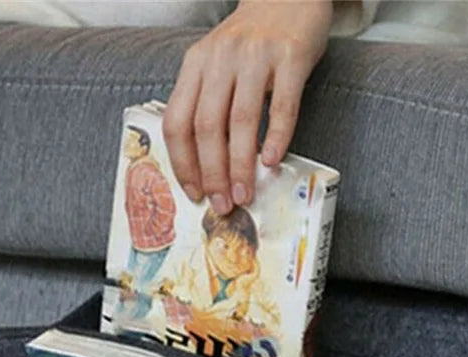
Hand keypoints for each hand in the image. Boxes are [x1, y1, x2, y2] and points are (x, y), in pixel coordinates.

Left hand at [164, 0, 332, 215]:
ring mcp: (256, 56)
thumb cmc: (252, 41)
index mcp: (195, 65)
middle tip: (222, 205)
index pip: (177, 121)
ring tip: (245, 195)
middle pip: (207, 126)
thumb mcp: (217, 63)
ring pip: (241, 120)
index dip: (183, 163)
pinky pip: (282, 105)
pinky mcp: (290, 57)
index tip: (194, 193)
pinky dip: (277, 136)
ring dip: (241, 165)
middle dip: (213, 173)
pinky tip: (273, 161)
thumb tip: (209, 167)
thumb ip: (208, 103)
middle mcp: (220, 59)